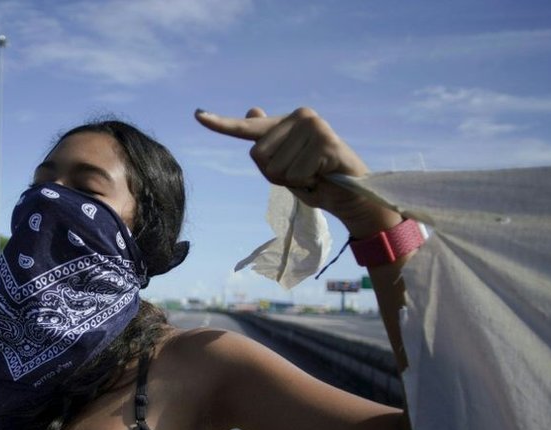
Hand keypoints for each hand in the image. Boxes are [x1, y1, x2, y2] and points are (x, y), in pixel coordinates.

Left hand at [195, 107, 398, 235]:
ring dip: (293, 181)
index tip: (198, 115)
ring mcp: (314, 126)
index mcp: (286, 123)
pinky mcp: (326, 140)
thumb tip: (251, 111)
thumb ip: (267, 145)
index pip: (246, 128)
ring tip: (314, 175)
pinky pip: (295, 174)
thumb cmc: (316, 180)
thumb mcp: (285, 167)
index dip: (220, 124)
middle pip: (258, 156)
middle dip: (276, 176)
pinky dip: (307, 184)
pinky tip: (323, 176)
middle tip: (303, 175)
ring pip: (276, 168)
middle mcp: (300, 116)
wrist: (352, 196)